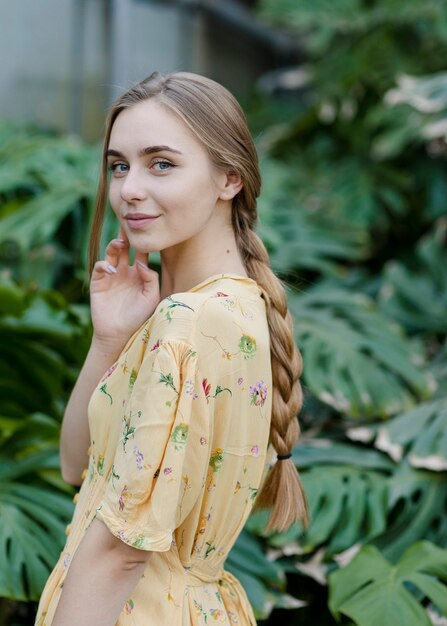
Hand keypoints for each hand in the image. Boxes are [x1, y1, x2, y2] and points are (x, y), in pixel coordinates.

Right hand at [90, 228, 159, 350]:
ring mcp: (111, 275)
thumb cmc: (139, 317)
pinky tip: (111, 268)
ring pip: (112, 253)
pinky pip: (100, 267)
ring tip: (120, 243)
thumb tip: (141, 262)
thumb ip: (151, 278)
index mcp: (139, 274)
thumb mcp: (151, 298)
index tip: (147, 230)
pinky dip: (104, 264)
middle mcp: (125, 271)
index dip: (144, 242)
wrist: (119, 334)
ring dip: (114, 245)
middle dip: (127, 236)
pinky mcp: (98, 282)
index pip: (142, 253)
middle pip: (125, 248)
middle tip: (128, 224)